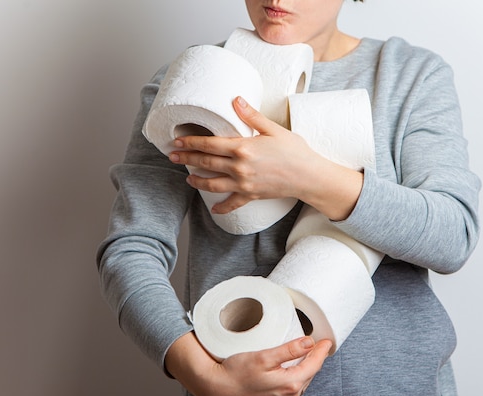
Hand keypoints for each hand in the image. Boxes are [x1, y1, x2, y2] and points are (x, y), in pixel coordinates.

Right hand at [165, 332, 331, 395]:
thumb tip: (309, 342)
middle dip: (314, 358)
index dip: (321, 351)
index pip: (314, 365)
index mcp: (290, 385)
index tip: (326, 341)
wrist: (218, 390)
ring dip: (304, 368)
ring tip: (304, 354)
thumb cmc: (236, 372)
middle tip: (316, 344)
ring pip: (301, 382)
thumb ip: (288, 350)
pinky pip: (291, 390)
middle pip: (309, 374)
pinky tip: (290, 369)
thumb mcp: (264, 356)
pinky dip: (294, 378)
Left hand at [169, 97, 363, 220]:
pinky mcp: (251, 195)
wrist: (309, 176)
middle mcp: (240, 167)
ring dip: (198, 181)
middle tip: (172, 157)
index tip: (178, 142)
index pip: (210, 144)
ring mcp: (244, 183)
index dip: (191, 143)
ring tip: (188, 178)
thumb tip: (236, 100)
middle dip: (187, 159)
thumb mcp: (274, 129)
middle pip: (206, 163)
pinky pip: (232, 203)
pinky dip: (222, 207)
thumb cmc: (295, 151)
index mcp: (243, 147)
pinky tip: (214, 209)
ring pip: (213, 184)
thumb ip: (252, 116)